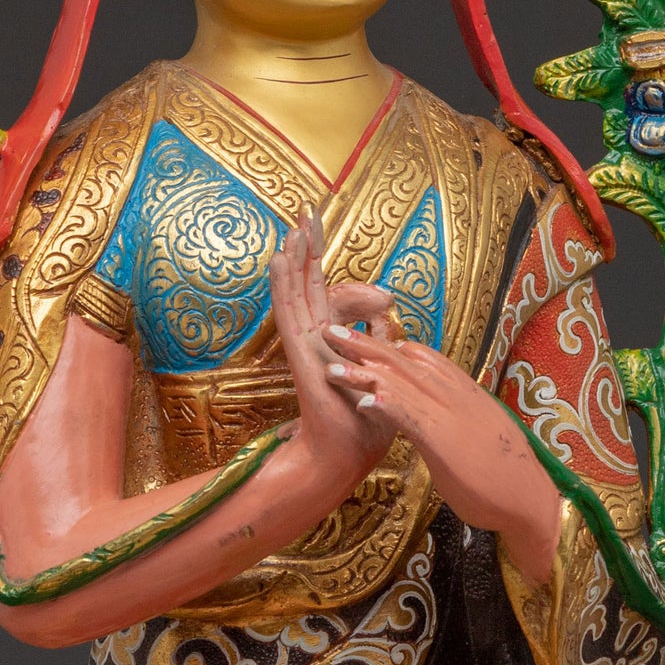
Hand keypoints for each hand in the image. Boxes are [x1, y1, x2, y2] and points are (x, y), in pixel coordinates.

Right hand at [270, 213, 392, 500]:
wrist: (345, 454)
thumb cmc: (364, 419)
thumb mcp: (380, 367)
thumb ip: (376, 336)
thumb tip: (384, 310)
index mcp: (330, 338)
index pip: (322, 288)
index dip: (317, 256)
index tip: (315, 225)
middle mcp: (313, 337)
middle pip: (305, 282)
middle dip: (305, 246)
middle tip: (304, 210)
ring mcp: (304, 344)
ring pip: (294, 291)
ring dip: (293, 258)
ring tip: (292, 226)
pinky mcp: (301, 353)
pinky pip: (289, 312)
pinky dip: (283, 284)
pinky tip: (280, 258)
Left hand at [322, 319, 561, 582]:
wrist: (529, 500)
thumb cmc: (502, 474)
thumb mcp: (476, 434)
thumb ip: (454, 418)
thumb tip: (434, 416)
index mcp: (464, 392)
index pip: (422, 357)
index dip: (387, 345)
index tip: (360, 337)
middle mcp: (457, 395)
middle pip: (404, 361)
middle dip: (365, 345)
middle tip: (331, 331)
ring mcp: (451, 415)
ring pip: (402, 383)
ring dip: (363, 373)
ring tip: (331, 366)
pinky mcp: (445, 441)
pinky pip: (412, 416)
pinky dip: (387, 405)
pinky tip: (364, 401)